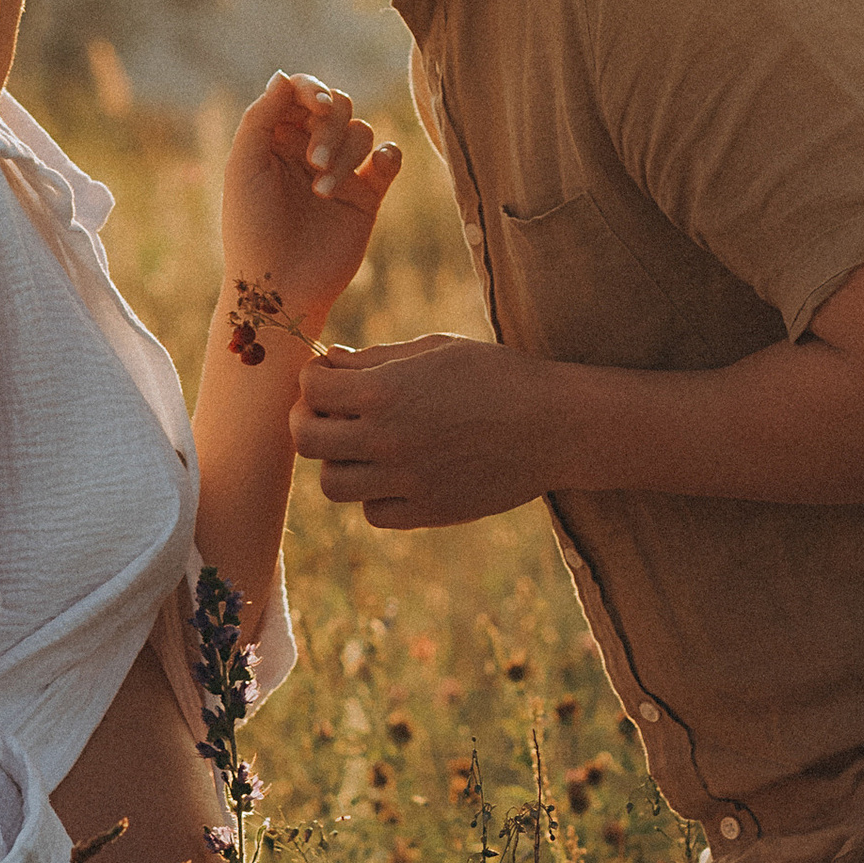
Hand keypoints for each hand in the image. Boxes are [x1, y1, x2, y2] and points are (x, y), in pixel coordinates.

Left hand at [217, 75, 402, 340]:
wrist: (279, 287)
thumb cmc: (252, 228)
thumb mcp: (245, 166)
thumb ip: (262, 116)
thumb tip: (284, 74)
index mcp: (275, 138)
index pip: (300, 92)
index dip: (311, 89)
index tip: (316, 105)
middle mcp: (308, 149)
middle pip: (337, 105)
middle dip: (328, 128)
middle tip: (314, 162)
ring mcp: (341, 171)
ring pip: (361, 131)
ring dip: (347, 153)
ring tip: (322, 191)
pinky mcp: (367, 196)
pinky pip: (389, 159)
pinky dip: (388, 154)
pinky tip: (380, 165)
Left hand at [290, 334, 561, 529]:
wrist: (556, 425)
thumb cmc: (497, 375)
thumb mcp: (435, 349)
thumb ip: (376, 358)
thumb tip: (330, 362)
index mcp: (385, 390)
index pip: (310, 388)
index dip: (313, 378)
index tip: (329, 377)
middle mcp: (387, 439)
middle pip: (307, 440)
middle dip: (309, 420)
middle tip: (329, 413)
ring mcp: (406, 481)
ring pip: (332, 484)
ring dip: (339, 462)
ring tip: (362, 446)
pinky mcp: (429, 511)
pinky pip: (373, 512)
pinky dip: (374, 494)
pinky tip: (395, 472)